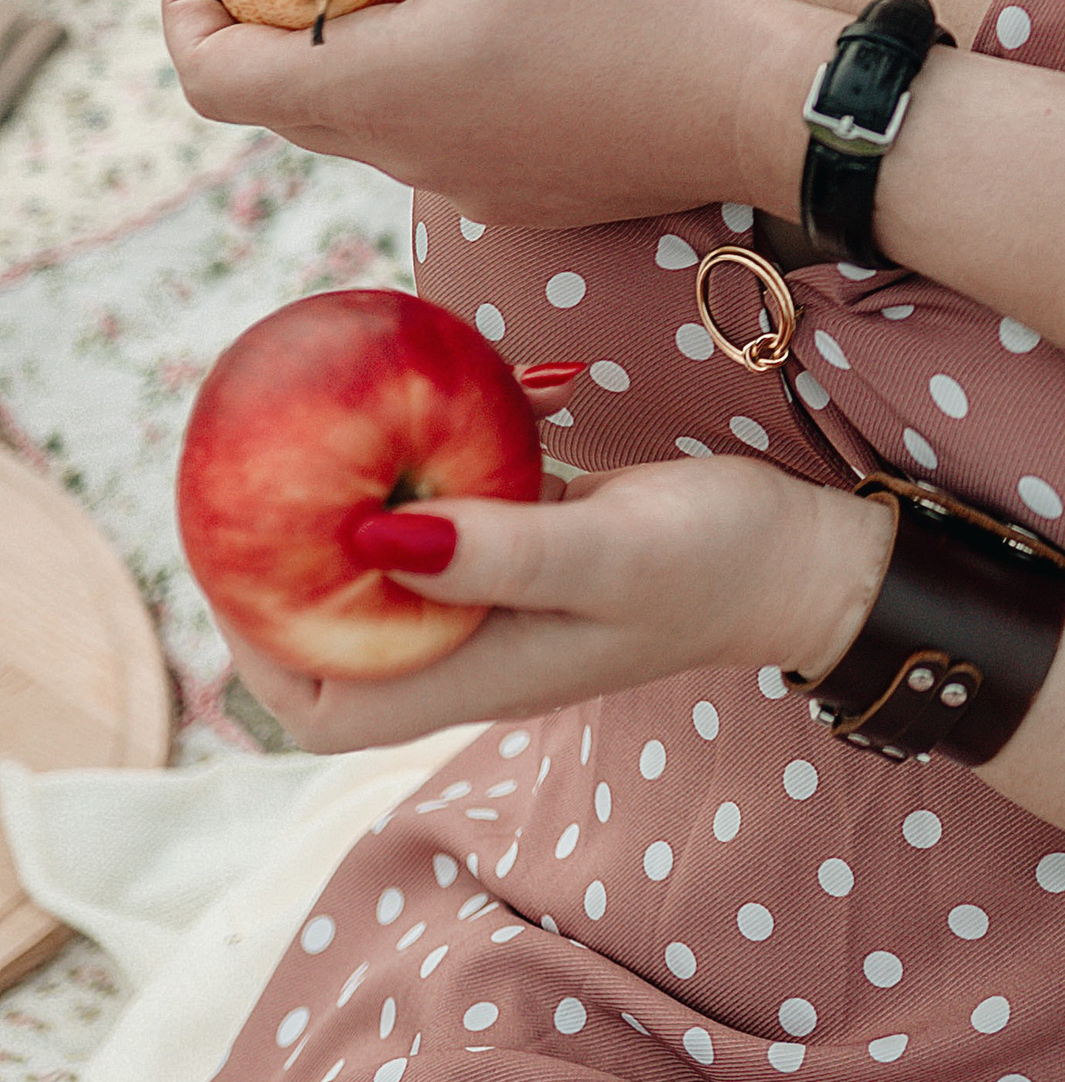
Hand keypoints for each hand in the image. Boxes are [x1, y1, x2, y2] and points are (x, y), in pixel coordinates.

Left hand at [166, 0, 832, 227]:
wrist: (765, 107)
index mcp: (378, 92)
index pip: (209, 75)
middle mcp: (402, 155)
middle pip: (273, 92)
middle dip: (262, 0)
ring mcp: (461, 181)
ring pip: (356, 108)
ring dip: (350, 28)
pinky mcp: (517, 186)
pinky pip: (428, 125)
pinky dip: (419, 60)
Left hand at [226, 456, 893, 752]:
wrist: (811, 556)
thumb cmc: (717, 561)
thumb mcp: (609, 549)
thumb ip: (498, 548)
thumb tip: (372, 531)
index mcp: (476, 672)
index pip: (320, 701)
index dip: (259, 642)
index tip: (237, 547)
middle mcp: (476, 642)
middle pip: (340, 628)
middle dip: (291, 551)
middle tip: (277, 450)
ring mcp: (508, 594)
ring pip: (398, 555)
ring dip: (371, 486)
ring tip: (355, 400)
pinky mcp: (540, 541)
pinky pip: (464, 501)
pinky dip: (456, 446)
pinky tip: (497, 380)